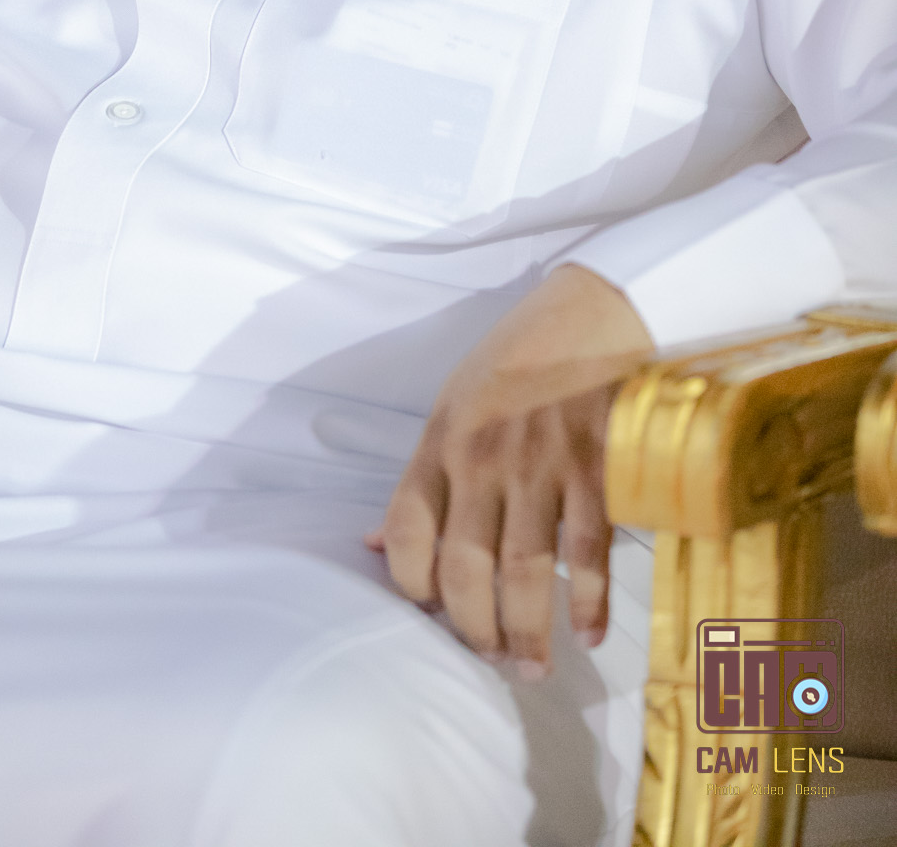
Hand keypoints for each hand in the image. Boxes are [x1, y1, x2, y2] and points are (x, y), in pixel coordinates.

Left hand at [366, 264, 650, 678]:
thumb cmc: (521, 356)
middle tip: (489, 659)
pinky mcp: (597, 467)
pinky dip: (589, 602)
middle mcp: (484, 457)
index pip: (406, 529)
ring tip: (531, 666)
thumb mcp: (455, 401)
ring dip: (527, 631)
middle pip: (464, 567)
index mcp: (442, 438)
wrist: (597, 308)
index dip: (411, 584)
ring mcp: (542, 464)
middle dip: (473, 628)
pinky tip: (588, 633)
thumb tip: (376, 540)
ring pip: (524, 573)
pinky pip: (589, 551)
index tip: (429, 614)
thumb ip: (424, 476)